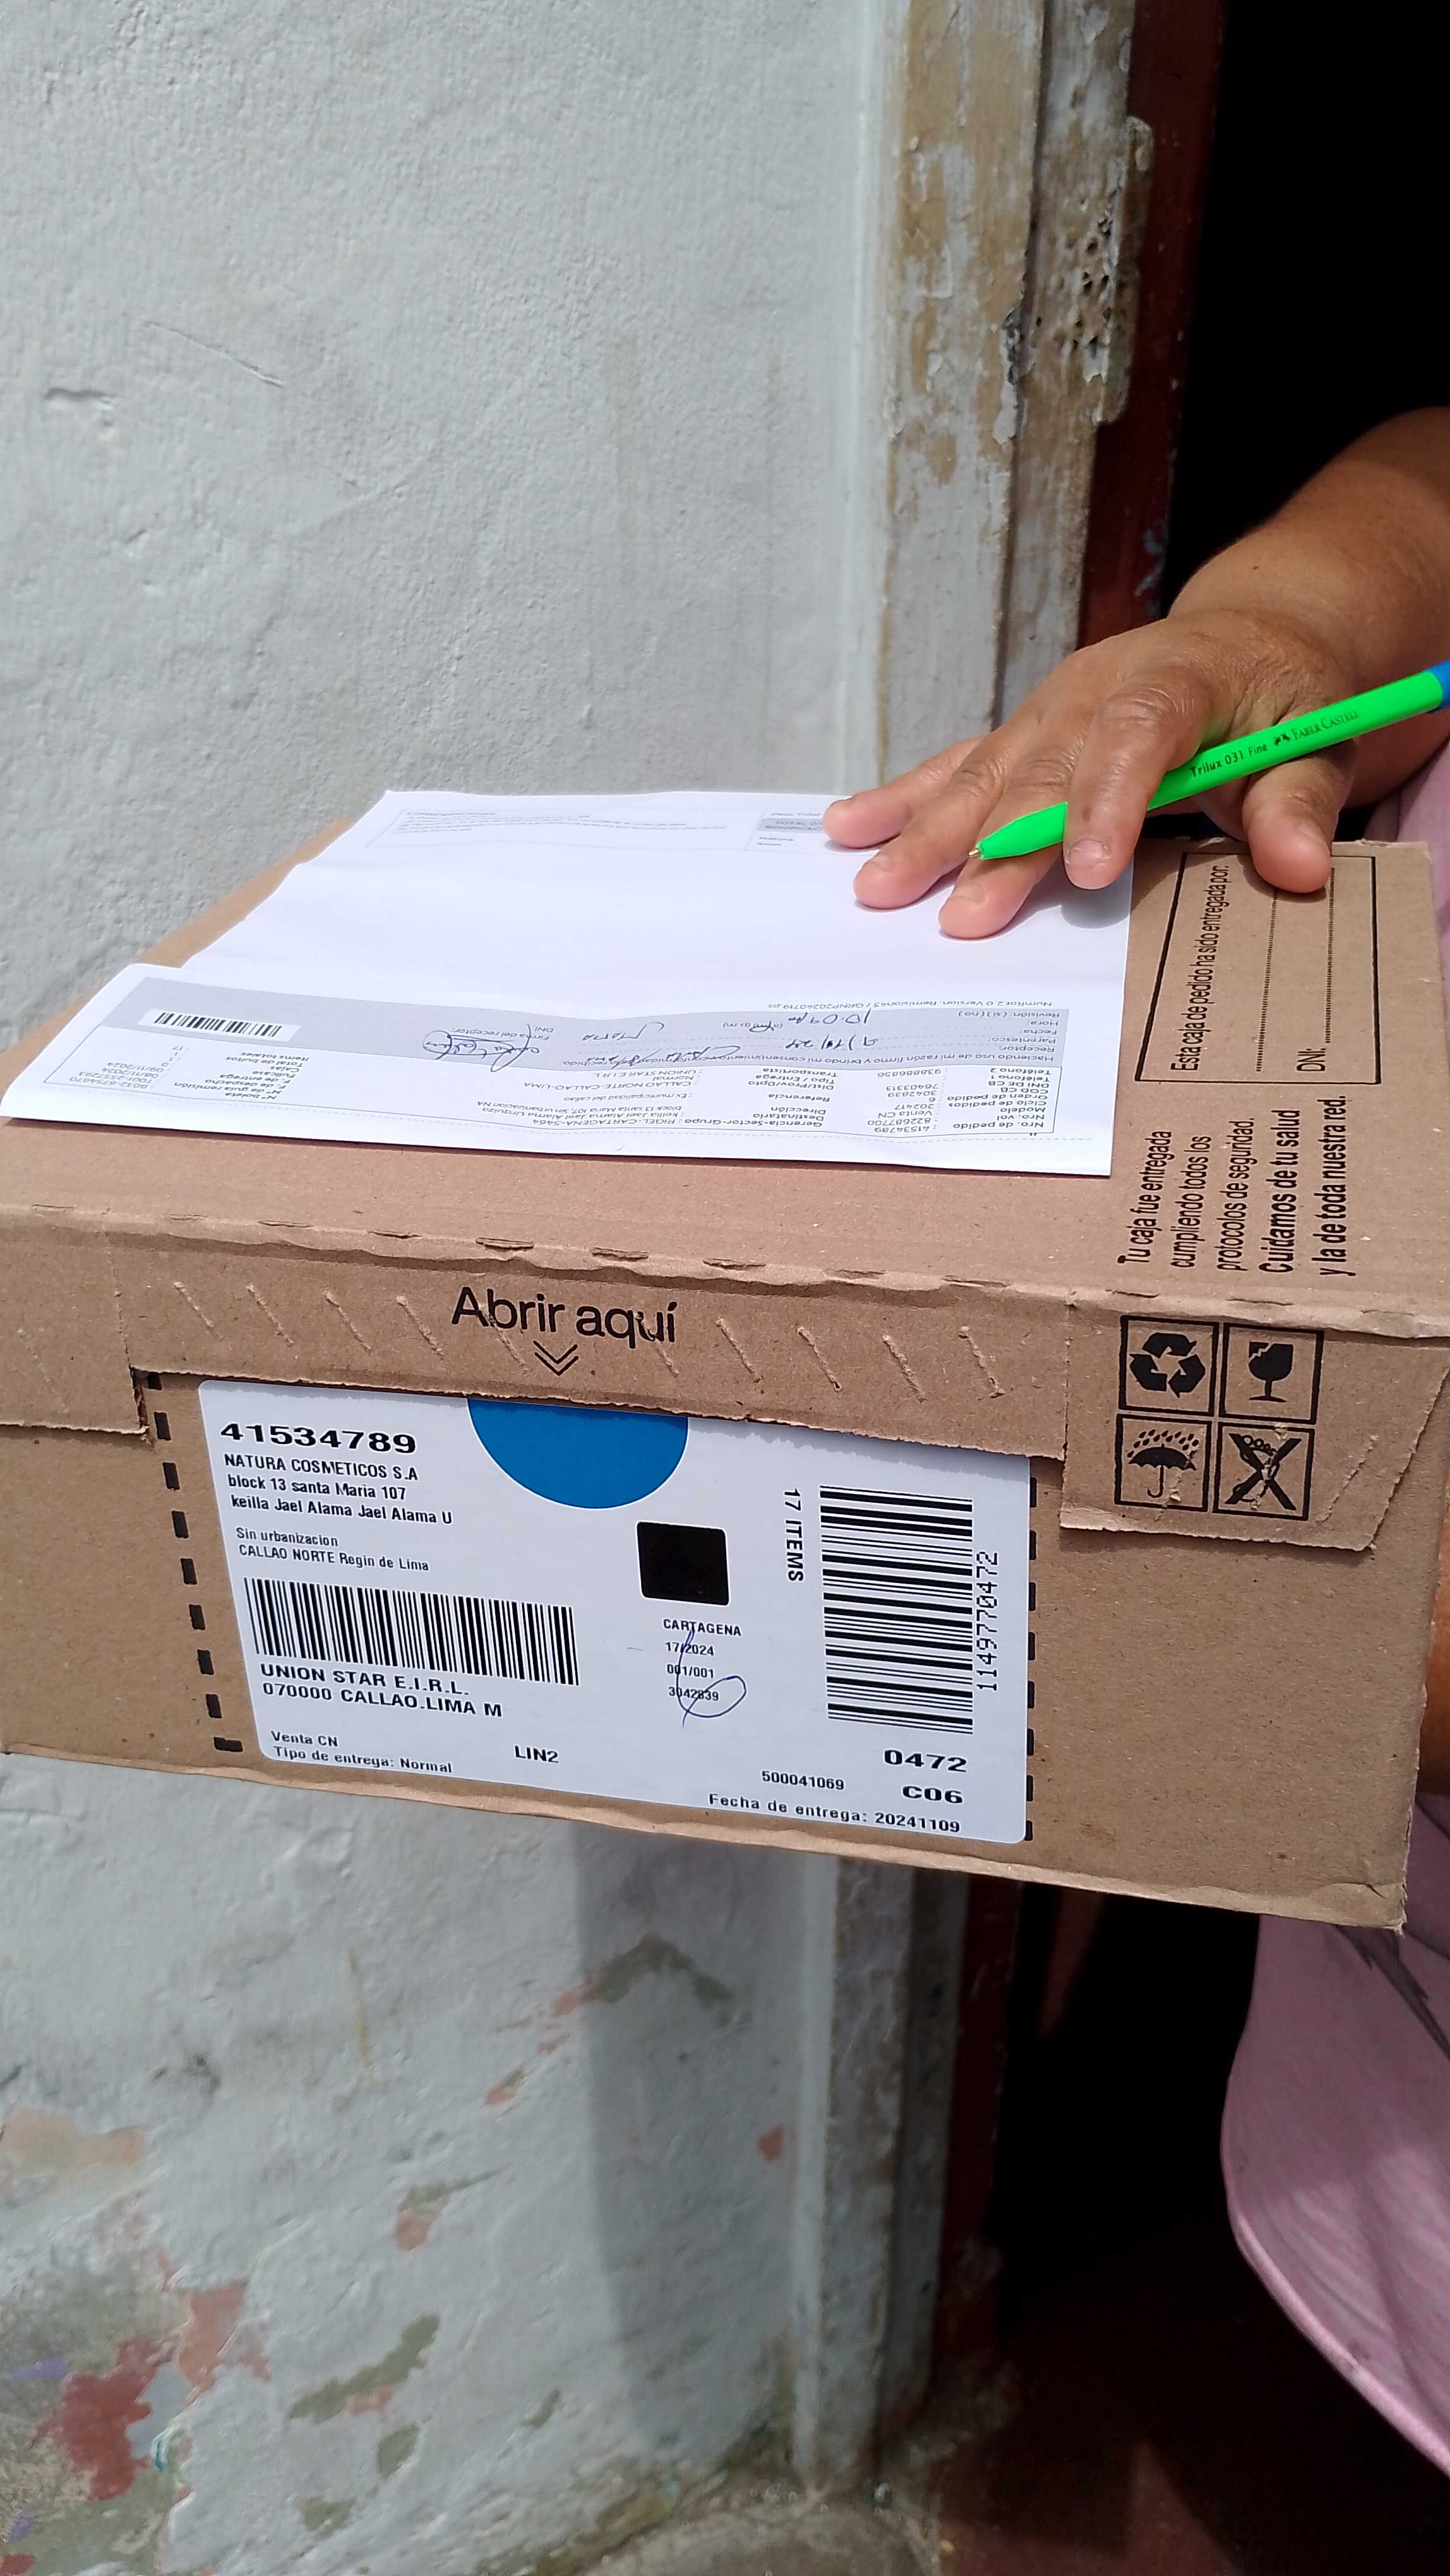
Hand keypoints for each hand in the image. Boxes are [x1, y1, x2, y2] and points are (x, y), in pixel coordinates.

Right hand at [824, 607, 1359, 938]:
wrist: (1247, 638)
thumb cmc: (1281, 699)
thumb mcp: (1319, 740)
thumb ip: (1303, 802)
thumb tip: (1303, 864)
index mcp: (1178, 677)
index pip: (1138, 733)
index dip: (1108, 799)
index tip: (1090, 870)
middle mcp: (1097, 687)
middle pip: (1042, 767)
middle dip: (997, 844)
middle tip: (961, 915)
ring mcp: (1050, 707)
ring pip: (984, 770)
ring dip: (928, 830)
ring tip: (878, 883)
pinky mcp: (1023, 729)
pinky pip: (958, 762)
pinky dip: (903, 794)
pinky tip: (848, 826)